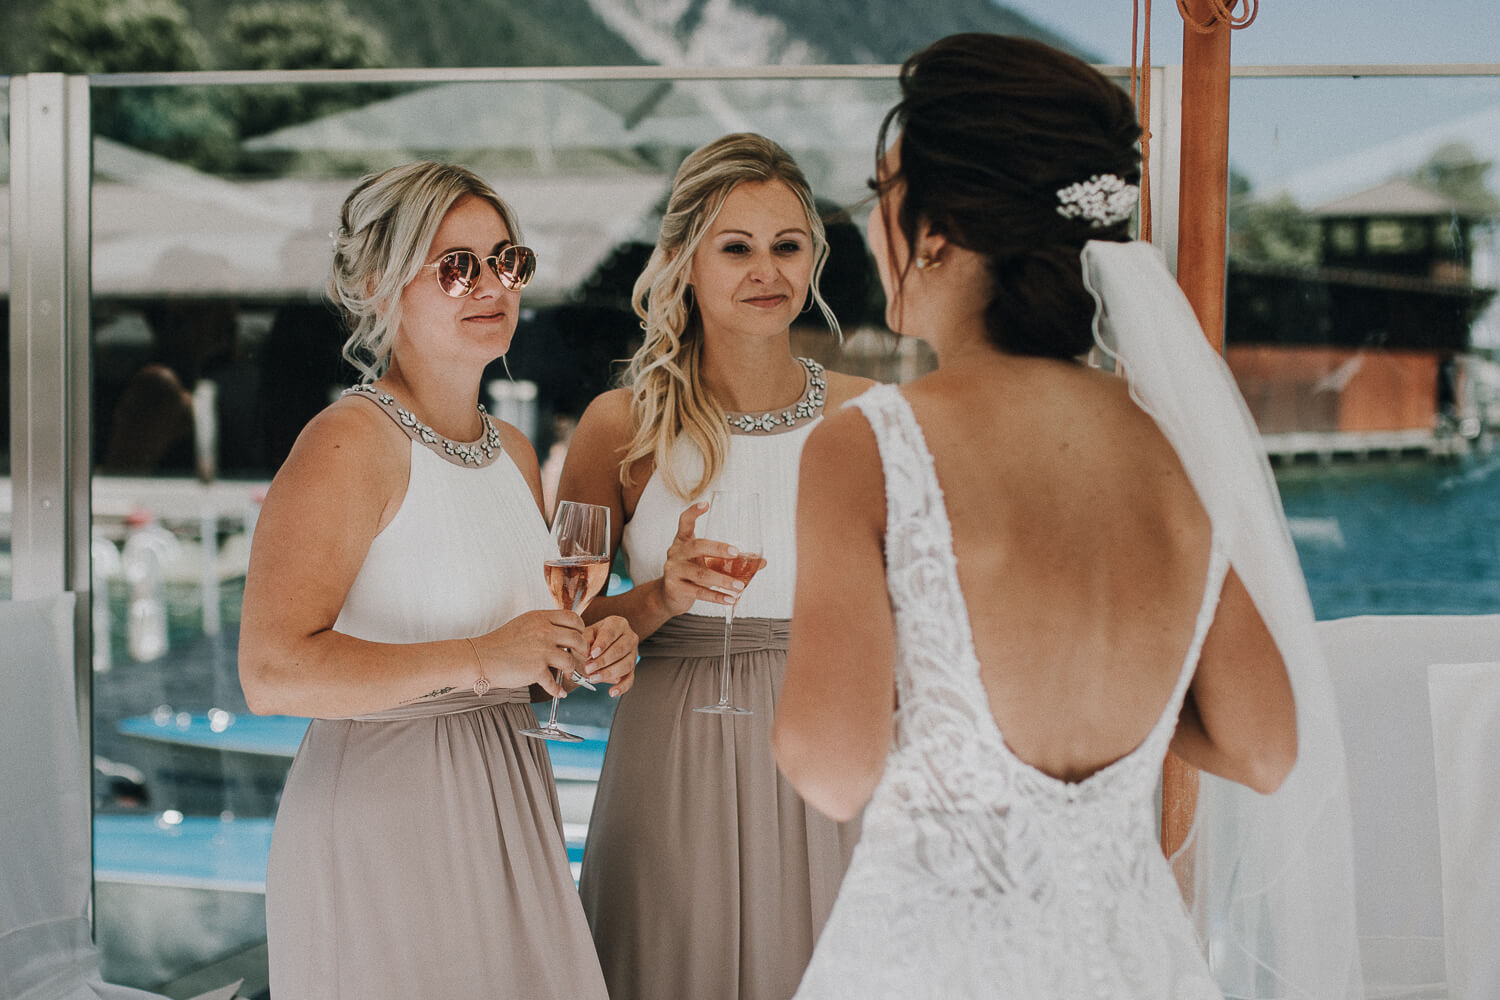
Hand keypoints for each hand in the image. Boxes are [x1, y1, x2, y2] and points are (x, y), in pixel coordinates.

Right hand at [473, 609, 587, 698]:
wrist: (481, 657)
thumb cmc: (500, 642)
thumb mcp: (524, 623)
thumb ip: (543, 625)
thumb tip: (562, 632)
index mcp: (541, 618)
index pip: (572, 618)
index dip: (580, 628)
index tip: (580, 636)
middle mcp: (544, 632)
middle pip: (577, 639)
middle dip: (583, 650)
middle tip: (581, 656)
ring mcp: (541, 651)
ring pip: (570, 661)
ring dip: (572, 670)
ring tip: (568, 674)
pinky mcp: (536, 670)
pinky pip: (554, 683)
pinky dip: (558, 690)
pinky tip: (559, 692)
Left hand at [580, 616, 638, 697]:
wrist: (595, 650)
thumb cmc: (591, 640)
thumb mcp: (585, 634)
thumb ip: (585, 638)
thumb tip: (587, 648)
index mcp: (618, 624)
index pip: (611, 633)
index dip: (602, 644)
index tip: (592, 653)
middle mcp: (629, 637)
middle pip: (620, 650)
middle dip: (603, 661)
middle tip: (588, 668)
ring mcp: (633, 654)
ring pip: (626, 665)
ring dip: (608, 673)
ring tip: (593, 678)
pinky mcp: (632, 669)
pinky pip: (630, 679)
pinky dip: (622, 687)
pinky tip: (612, 691)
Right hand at [658, 502, 765, 615]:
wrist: (669, 596)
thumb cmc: (692, 573)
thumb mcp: (706, 562)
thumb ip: (729, 560)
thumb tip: (762, 562)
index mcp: (683, 541)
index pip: (685, 522)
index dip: (693, 512)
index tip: (706, 504)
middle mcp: (676, 552)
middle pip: (697, 546)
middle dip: (717, 548)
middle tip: (736, 552)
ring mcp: (673, 570)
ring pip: (701, 573)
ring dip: (723, 580)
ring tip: (739, 586)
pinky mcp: (675, 588)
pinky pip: (699, 592)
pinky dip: (717, 597)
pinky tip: (730, 599)